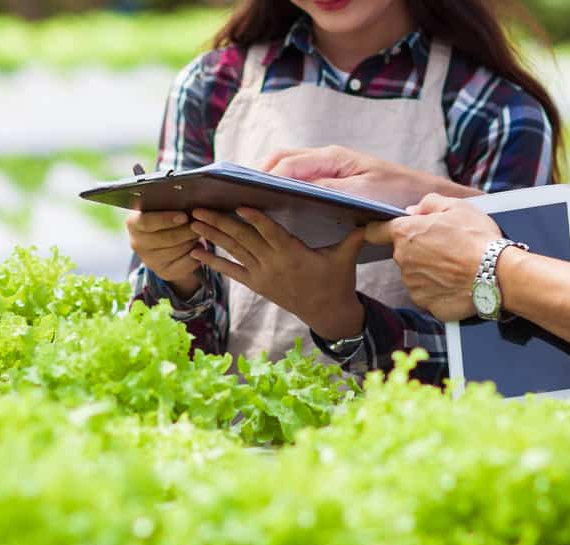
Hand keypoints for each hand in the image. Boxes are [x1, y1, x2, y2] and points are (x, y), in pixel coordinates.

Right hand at [126, 210, 201, 296]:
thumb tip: (188, 203)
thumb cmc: (165, 218)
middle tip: (199, 224)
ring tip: (198, 233)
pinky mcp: (163, 272)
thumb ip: (169, 205)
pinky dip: (196, 254)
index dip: (167, 219)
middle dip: (187, 230)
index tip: (184, 216)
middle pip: (168, 238)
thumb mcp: (162, 208)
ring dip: (193, 241)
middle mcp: (137, 244)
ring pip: (179, 250)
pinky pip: (186, 263)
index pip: (147, 222)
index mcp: (133, 223)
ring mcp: (149, 260)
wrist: (163, 242)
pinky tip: (198, 247)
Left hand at [187, 207, 365, 339]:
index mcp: (294, 254)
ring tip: (192, 222)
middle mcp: (274, 265)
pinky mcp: (257, 285)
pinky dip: (212, 262)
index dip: (254, 218)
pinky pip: (231, 272)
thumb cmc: (337, 281)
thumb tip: (376, 215)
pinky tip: (193, 252)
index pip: (271, 232)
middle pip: (244, 240)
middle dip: (220, 223)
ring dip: (212, 237)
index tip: (238, 204)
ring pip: (234, 252)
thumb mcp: (346, 256)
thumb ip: (355, 234)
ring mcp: (263, 276)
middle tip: (199, 208)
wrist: (328, 314)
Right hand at [262, 145, 467, 206]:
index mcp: (333, 158)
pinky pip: (299, 182)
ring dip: (266, 183)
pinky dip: (281, 191)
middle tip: (233, 195)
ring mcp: (329, 170)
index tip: (244, 192)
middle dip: (257, 175)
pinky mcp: (332, 183)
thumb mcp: (365, 195)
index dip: (264, 177)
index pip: (288, 162)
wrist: (425, 199)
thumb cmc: (398, 195)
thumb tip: (298, 187)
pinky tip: (272, 208)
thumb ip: (331, 190)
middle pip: (281, 161)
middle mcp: (328, 159)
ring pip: (287, 170)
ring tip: (243, 201)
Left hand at [365, 193, 503, 319]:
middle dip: (418, 249)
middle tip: (445, 247)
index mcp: (406, 233)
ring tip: (454, 266)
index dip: (379, 229)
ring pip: (414, 274)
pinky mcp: (424, 302)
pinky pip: (426, 293)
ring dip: (428, 270)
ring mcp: (412, 284)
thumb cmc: (477, 239)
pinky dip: (437, 288)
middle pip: (402, 253)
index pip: (374, 231)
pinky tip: (455, 282)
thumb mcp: (457, 207)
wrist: (497, 275)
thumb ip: (428, 204)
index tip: (384, 230)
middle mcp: (403, 260)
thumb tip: (413, 211)